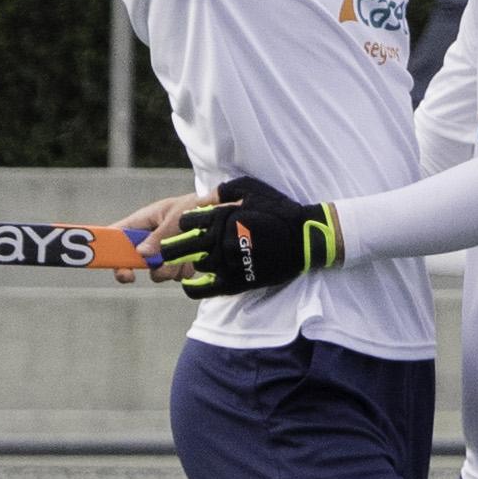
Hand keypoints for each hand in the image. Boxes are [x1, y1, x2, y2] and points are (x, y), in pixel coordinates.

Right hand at [112, 192, 203, 287]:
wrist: (219, 211)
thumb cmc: (195, 205)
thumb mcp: (178, 216)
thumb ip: (161, 235)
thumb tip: (142, 253)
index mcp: (141, 223)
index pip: (115, 237)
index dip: (111, 255)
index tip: (124, 271)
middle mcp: (148, 240)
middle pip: (134, 263)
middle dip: (149, 267)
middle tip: (161, 266)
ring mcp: (162, 253)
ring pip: (158, 273)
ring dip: (172, 268)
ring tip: (188, 250)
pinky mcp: (178, 262)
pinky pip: (177, 275)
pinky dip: (186, 269)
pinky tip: (196, 255)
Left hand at [159, 176, 342, 300]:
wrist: (306, 238)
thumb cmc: (280, 211)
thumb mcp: (252, 189)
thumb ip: (223, 191)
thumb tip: (202, 198)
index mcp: (220, 217)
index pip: (183, 222)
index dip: (184, 225)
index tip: (188, 228)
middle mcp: (220, 240)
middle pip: (180, 247)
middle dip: (173, 247)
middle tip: (172, 249)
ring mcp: (227, 263)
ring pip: (195, 265)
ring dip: (194, 263)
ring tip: (198, 261)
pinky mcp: (235, 281)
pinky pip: (201, 289)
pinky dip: (191, 287)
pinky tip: (191, 283)